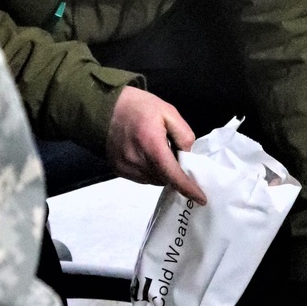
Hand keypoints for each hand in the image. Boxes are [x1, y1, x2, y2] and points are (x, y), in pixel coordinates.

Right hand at [106, 86, 204, 203]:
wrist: (104, 107)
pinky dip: (149, 171)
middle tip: (176, 155)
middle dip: (175, 173)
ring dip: (161, 173)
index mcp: (151, 145)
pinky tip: (147, 156)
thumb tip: (186, 155)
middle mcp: (137, 161)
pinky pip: (141, 178)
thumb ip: (183, 134)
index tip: (201, 199)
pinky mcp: (118, 169)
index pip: (173, 175)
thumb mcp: (168, 112)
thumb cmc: (139, 106)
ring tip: (159, 153)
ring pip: (153, 180)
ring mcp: (125, 167)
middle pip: (164, 179)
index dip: (188, 188)